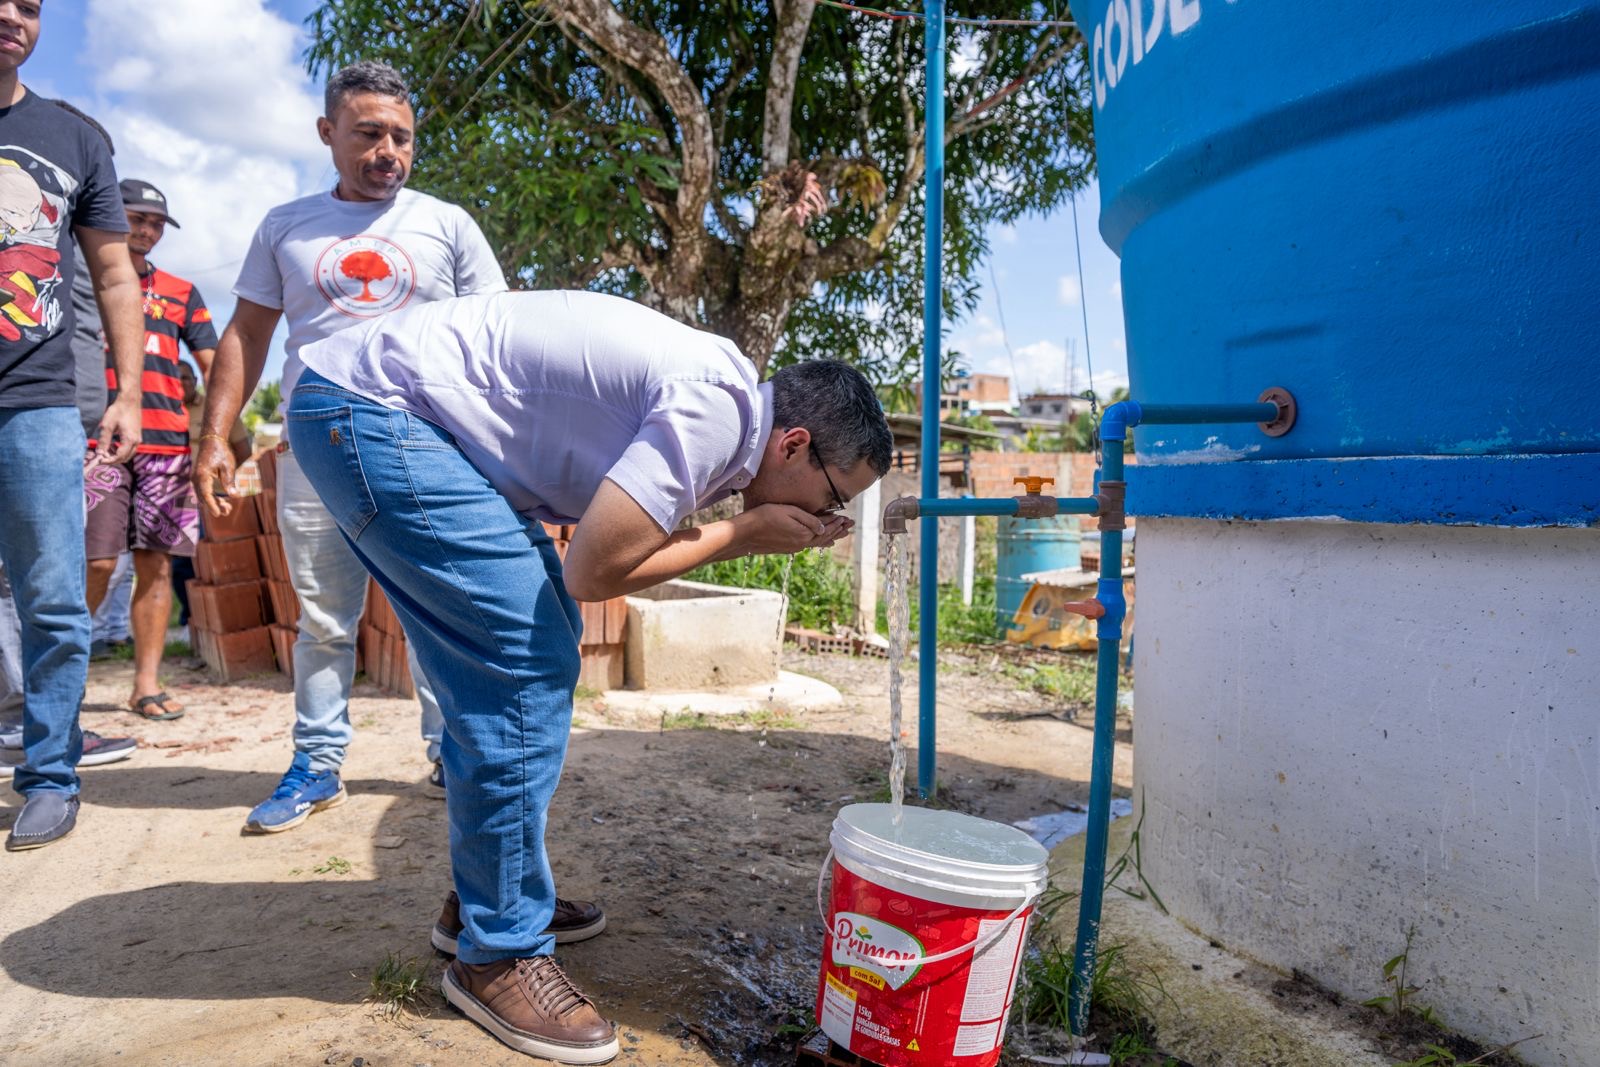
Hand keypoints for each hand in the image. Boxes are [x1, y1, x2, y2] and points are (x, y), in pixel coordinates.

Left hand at [87, 396, 141, 467]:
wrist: (130, 401)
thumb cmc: (118, 411)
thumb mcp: (107, 426)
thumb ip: (103, 441)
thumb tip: (99, 453)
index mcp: (129, 440)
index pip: (119, 457)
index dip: (109, 460)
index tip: (99, 460)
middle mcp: (136, 441)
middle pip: (125, 458)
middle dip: (113, 459)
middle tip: (102, 455)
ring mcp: (138, 439)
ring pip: (128, 454)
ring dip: (117, 455)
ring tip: (106, 449)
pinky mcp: (137, 436)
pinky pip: (130, 448)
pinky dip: (121, 450)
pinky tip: (113, 444)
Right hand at [193, 434, 239, 517]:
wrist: (211, 440)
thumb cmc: (221, 452)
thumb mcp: (228, 466)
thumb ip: (229, 481)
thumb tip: (234, 495)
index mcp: (202, 475)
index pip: (206, 495)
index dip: (212, 505)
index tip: (219, 514)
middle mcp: (196, 478)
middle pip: (204, 497)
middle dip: (215, 506)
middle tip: (228, 511)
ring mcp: (196, 478)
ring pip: (203, 495)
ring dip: (213, 502)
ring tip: (227, 508)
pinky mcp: (199, 478)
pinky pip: (203, 491)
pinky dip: (211, 497)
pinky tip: (220, 500)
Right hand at [735, 504, 853, 555]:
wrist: (745, 534)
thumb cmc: (765, 517)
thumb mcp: (790, 513)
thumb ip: (809, 520)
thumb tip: (825, 527)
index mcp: (804, 534)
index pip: (826, 528)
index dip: (837, 523)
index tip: (847, 518)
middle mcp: (801, 543)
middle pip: (824, 537)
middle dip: (837, 531)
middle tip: (849, 527)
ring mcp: (793, 547)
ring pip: (817, 542)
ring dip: (830, 537)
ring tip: (840, 536)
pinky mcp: (786, 548)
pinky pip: (808, 545)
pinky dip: (819, 542)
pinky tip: (821, 543)